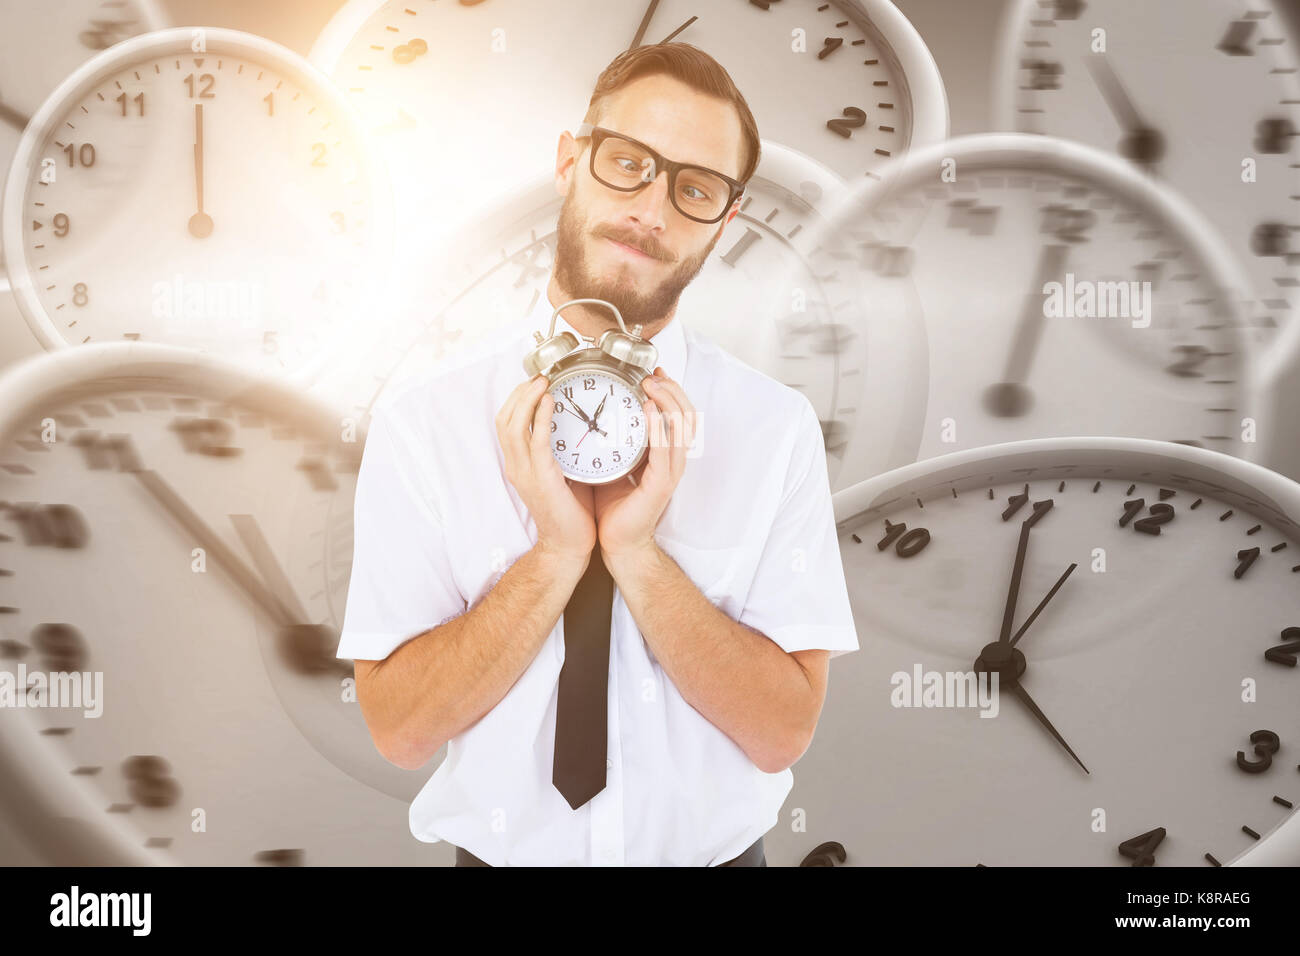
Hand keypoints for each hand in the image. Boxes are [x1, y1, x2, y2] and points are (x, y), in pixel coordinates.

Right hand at [496, 374, 595, 562]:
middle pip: (504, 419)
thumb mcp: (560, 475)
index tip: (534, 383)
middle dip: (519, 393)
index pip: (506, 423)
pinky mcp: (541, 478)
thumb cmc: (570, 513)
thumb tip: (572, 428)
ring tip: (543, 382)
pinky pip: (536, 441)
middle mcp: (516, 467)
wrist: (569, 545)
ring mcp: (525, 473)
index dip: (517, 399)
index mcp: (519, 465)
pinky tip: (551, 402)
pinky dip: (540, 418)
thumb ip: (558, 453)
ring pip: (514, 426)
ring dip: (527, 399)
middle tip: (539, 376)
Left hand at [594, 366, 694, 560]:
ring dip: (668, 402)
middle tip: (651, 375)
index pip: (678, 415)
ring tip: (651, 385)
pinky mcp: (661, 484)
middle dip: (672, 390)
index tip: (653, 373)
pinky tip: (648, 411)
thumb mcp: (613, 463)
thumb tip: (595, 415)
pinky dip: (659, 427)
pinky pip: (665, 450)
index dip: (670, 391)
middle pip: (687, 415)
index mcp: (664, 455)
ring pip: (682, 428)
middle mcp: (672, 461)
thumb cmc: (614, 507)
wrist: (616, 543)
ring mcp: (670, 472)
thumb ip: (614, 440)